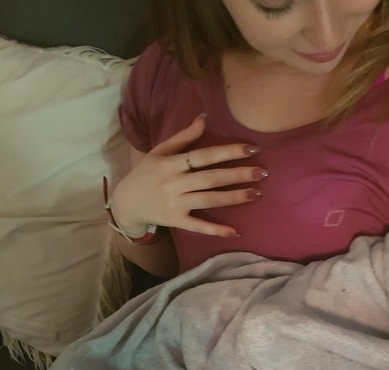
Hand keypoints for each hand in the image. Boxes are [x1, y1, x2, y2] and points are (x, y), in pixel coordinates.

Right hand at [112, 114, 266, 236]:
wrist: (125, 203)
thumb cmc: (146, 173)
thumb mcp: (160, 151)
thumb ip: (183, 137)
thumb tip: (204, 118)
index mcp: (171, 163)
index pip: (204, 155)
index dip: (228, 151)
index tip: (252, 148)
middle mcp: (174, 183)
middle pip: (211, 178)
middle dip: (238, 174)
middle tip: (262, 172)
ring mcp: (175, 203)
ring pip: (209, 199)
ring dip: (234, 197)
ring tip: (256, 193)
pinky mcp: (175, 221)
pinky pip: (198, 226)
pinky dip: (216, 230)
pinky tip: (235, 231)